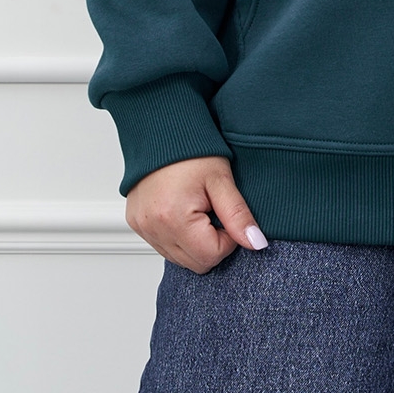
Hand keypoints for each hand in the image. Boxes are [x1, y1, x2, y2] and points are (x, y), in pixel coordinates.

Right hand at [125, 155, 267, 273]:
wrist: (162, 128)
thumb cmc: (192, 149)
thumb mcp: (221, 180)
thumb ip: (238, 215)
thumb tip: (256, 243)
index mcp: (174, 218)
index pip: (211, 256)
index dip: (228, 238)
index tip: (226, 212)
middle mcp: (152, 228)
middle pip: (195, 264)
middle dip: (211, 242)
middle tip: (214, 210)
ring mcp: (141, 227)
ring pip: (179, 259)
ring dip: (195, 241)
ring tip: (197, 207)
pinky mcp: (136, 224)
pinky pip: (163, 246)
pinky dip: (178, 236)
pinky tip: (183, 211)